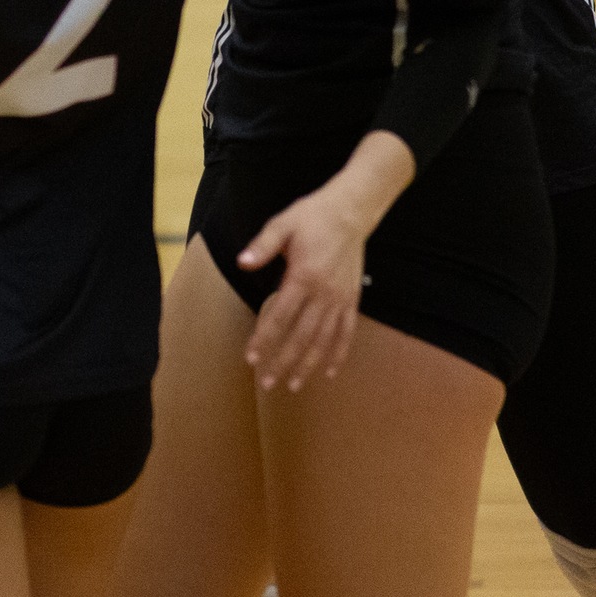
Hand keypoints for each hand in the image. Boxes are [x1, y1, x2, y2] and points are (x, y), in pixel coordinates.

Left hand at [238, 188, 370, 392]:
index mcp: (303, 276)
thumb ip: (263, 246)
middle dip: (283, 362)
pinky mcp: (353, 299)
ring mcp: (340, 298)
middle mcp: (323, 293)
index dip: (264, 339)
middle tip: (267, 383)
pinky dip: (339, 353)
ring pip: (324, 340)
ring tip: (295, 385)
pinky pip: (347, 332)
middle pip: (301, 336)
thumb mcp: (283, 224)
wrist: (351, 211)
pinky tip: (330, 372)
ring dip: (309, 365)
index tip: (251, 358)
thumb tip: (242, 262)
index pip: (279, 316)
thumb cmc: (312, 217)